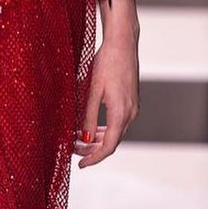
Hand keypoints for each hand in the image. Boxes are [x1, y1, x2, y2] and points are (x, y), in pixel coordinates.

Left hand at [74, 22, 139, 167]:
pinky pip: (118, 123)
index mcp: (121, 113)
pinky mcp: (131, 102)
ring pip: (116, 133)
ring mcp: (133, 108)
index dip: (94, 158)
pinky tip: (91, 127)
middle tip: (74, 151)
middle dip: (93, 150)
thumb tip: (83, 138)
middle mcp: (131, 113)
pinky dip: (105, 129)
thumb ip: (88, 116)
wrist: (123, 44)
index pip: (108, 146)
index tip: (81, 164)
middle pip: (113, 142)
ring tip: (79, 140)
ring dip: (98, 140)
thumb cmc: (106, 63)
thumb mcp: (92, 91)